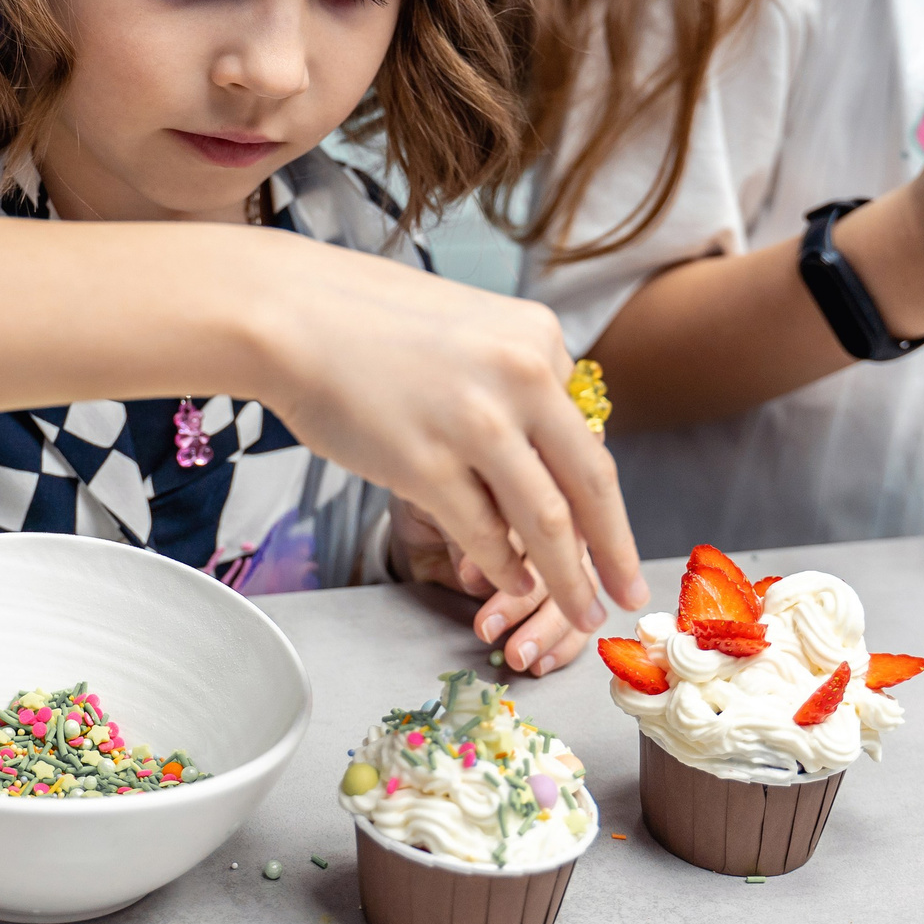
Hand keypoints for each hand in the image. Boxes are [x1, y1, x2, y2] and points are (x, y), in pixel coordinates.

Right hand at [244, 238, 648, 631]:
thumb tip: (541, 456)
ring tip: (583, 610)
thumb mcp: (471, 328)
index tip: (611, 534)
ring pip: (546, 522)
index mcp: (538, 338)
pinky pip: (483, 533)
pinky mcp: (426, 465)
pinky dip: (503, 566)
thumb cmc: (368, 322)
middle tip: (633, 590)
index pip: (584, 434)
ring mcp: (475, 424)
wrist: (289, 312)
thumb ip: (514, 381)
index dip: (600, 499)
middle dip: (616, 549)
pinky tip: (508, 584)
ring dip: (569, 577)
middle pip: (589, 484)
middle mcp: (521, 378)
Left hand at [388, 501, 598, 677]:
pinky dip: (564, 644)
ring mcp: (571, 547)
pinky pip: (581, 614)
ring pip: (579, 587)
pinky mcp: (569, 584)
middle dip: (525, 599)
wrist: (426, 521)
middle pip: (564, 555)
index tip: (468, 578)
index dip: (507, 550)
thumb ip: (465, 528)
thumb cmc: (433, 504)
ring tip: (514, 656)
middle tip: (487, 627)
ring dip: (547, 628)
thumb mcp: (435, 505)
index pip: (537, 511)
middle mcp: (563, 508)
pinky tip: (541, 664)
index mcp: (534, 476)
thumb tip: (479, 570)